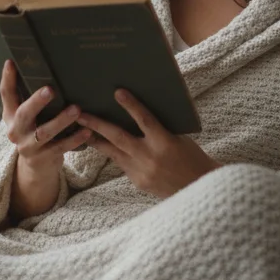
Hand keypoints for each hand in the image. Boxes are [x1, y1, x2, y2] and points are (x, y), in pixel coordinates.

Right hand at [0, 60, 91, 218]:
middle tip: (50, 89)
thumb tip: (44, 69)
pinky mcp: (44, 158)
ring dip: (61, 120)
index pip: (6, 95)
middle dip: (37, 102)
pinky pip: (61, 147)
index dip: (7, 79)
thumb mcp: (27, 118)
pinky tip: (87, 131)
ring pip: (44, 133)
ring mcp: (29, 146)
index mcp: (11, 116)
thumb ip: (31, 99)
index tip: (12, 62)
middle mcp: (16, 131)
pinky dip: (75, 139)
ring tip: (76, 109)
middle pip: (25, 114)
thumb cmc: (35, 133)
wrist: (36, 169)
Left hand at [75, 88, 220, 199]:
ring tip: (81, 130)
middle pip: (118, 137)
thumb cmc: (192, 157)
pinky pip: (122, 163)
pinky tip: (102, 145)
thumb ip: (159, 128)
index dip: (131, 105)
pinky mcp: (138, 181)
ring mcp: (142, 171)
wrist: (198, 187)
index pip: (145, 120)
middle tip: (80, 114)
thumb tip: (137, 112)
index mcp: (165, 142)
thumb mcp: (180, 138)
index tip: (118, 92)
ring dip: (96, 141)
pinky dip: (113, 153)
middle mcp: (150, 157)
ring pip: (113, 152)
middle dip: (97, 125)